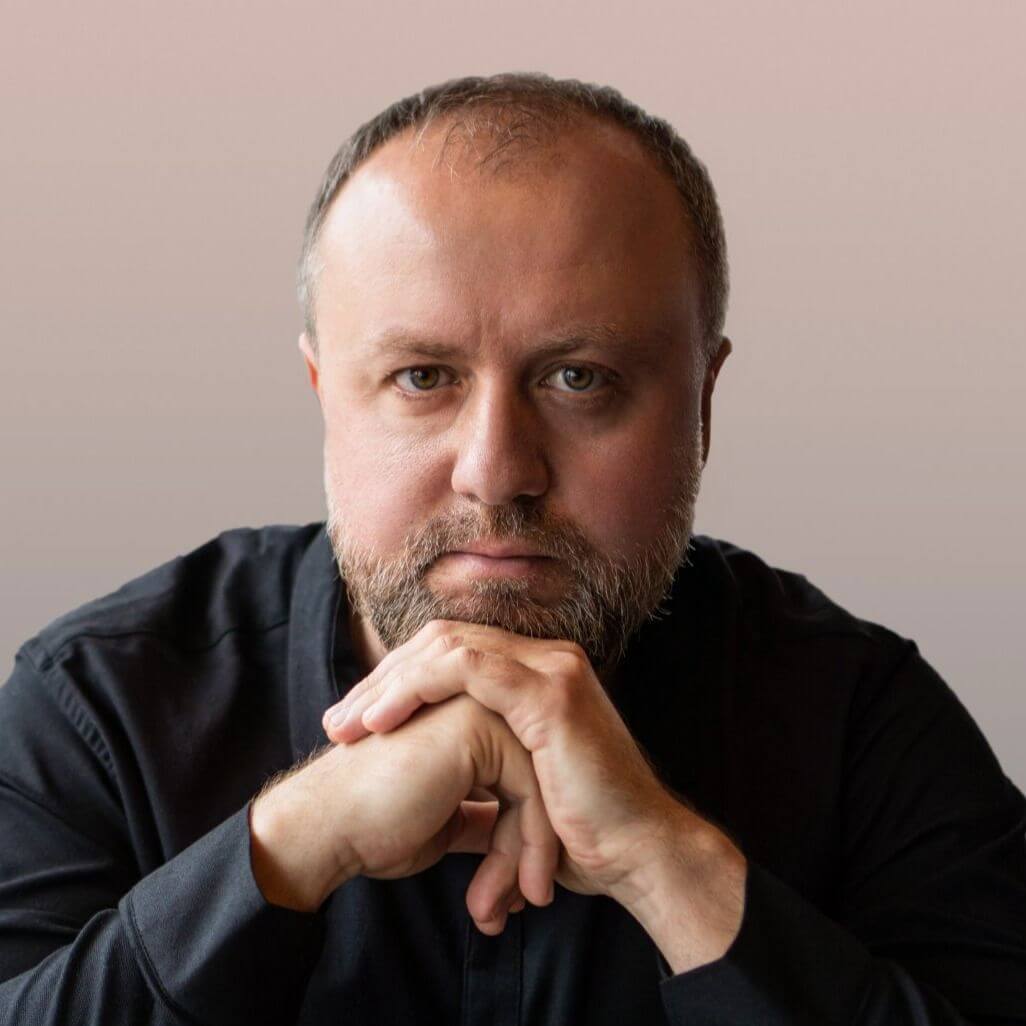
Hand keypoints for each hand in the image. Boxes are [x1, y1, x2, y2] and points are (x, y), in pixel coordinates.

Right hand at [252, 693, 559, 932]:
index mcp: (468, 717)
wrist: (326, 828)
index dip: (527, 835)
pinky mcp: (478, 727)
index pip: (527, 775)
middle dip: (533, 847)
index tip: (520, 891)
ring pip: (542, 785)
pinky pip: (530, 791)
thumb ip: (488, 816)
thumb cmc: (374, 826)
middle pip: (540, 778)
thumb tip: (525, 837)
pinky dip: (528, 848)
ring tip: (509, 906)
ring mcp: (478, 706)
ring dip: (530, 855)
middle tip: (524, 902)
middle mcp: (477, 701)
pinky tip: (508, 893)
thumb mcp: (449, 820)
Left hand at [322, 619, 693, 909]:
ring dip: (389, 684)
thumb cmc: (582, 833)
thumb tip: (436, 786)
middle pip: (441, 642)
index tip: (356, 725)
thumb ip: (482, 770)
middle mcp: (544, 659)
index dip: (398, 682)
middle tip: (337, 725)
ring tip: (349, 727)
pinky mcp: (550, 691)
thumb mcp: (518, 790)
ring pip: (447, 647)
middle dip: (382, 681)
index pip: (451, 655)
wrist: (638, 855)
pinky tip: (383, 722)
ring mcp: (550, 668)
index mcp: (535, 675)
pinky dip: (416, 688)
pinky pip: (467, 668)